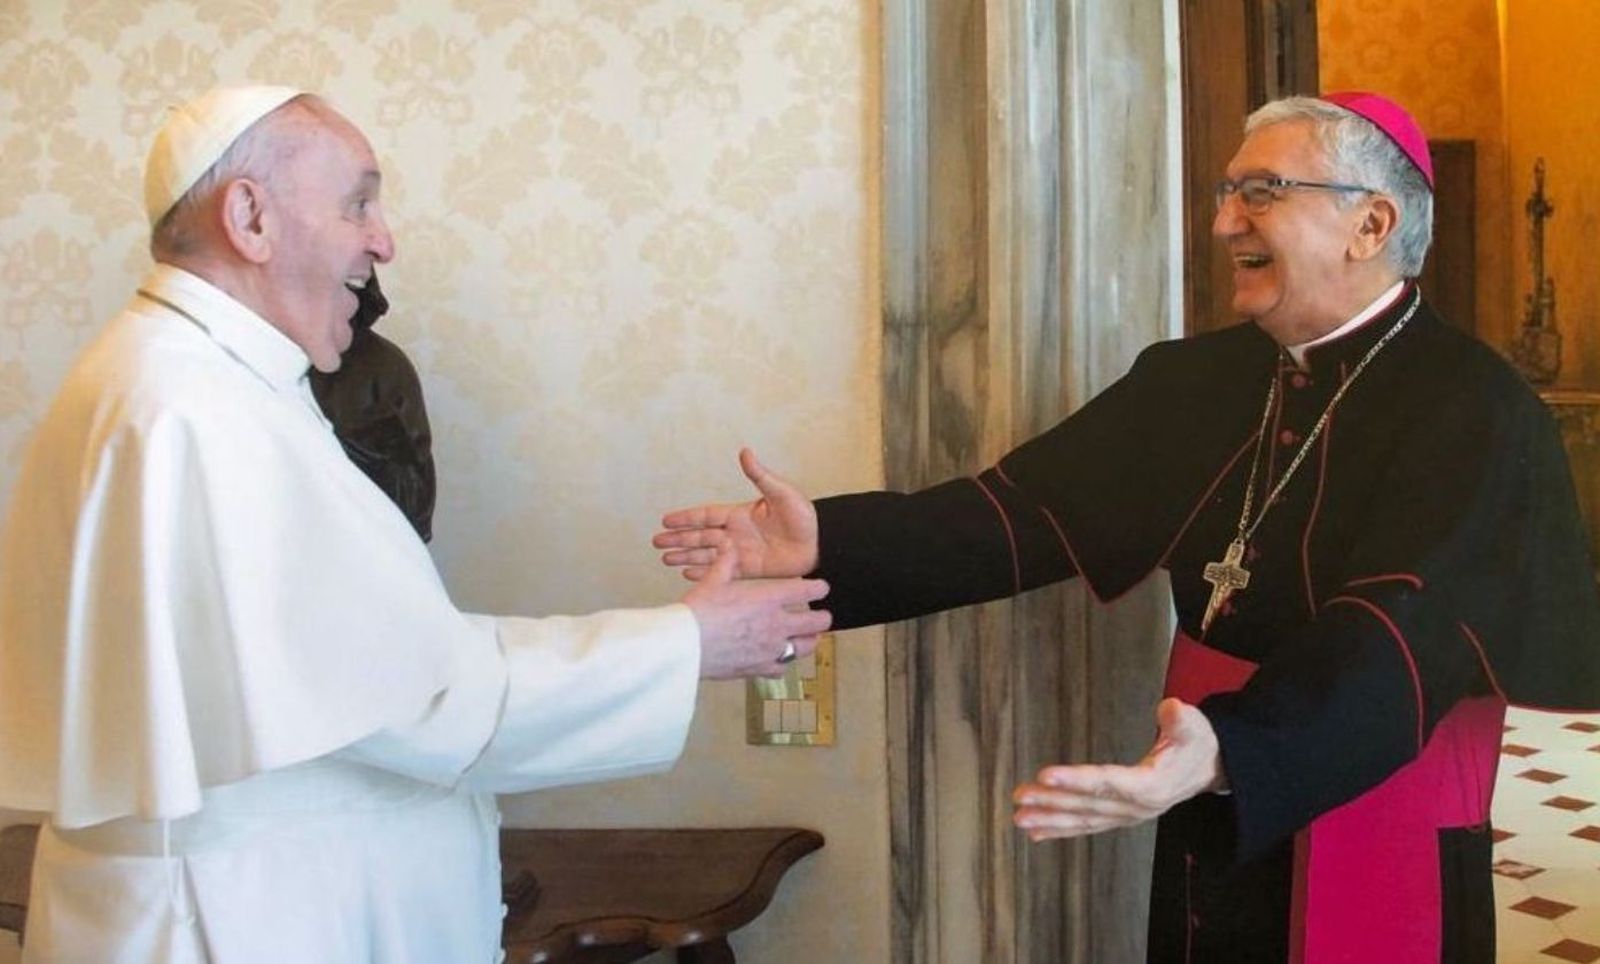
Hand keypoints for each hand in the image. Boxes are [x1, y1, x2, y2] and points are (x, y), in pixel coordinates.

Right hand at [654, 448, 818, 579]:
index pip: (706, 516)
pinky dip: (705, 573)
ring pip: (706, 555)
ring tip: (665, 560)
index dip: (686, 518)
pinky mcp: (749, 570)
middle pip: (700, 537)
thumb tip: (745, 452)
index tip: (666, 520)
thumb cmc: (805, 517)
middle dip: (678, 539)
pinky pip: (722, 572)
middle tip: (656, 542)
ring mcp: (741, 553)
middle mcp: (736, 534)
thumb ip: (760, 476)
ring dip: (686, 556)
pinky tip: (688, 575)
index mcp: (741, 514)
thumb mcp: (782, 493)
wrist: (821, 545)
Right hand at [683, 545, 831, 678]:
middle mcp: (777, 624)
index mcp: (769, 598)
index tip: (821, 588)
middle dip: (822, 618)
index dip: (820, 588)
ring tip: (807, 638)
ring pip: (806, 648)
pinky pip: (782, 668)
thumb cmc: (698, 611)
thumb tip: (729, 547)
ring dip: (809, 641)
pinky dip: (783, 662)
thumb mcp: (712, 581)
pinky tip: (777, 658)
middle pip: (817, 623)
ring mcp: (771, 649)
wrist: (685, 646)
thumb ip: (727, 563)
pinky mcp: (760, 668)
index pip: (808, 591)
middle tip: (819, 616)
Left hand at [1011, 698, 1223, 841]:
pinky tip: (1035, 831)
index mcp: (1152, 786)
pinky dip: (1060, 830)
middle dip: (1052, 801)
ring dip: (1050, 819)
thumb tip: (1172, 707)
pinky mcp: (1119, 817)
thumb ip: (1181, 720)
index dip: (1076, 779)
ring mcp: (1126, 816)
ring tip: (1019, 817)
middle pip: (1089, 804)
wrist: (1206, 770)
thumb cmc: (1196, 745)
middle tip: (1020, 796)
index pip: (1108, 782)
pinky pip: (1087, 826)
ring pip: (1083, 820)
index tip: (1045, 774)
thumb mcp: (1196, 728)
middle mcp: (1136, 808)